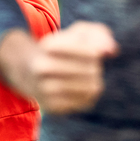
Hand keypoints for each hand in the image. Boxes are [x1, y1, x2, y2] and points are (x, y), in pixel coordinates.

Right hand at [0, 22, 117, 114]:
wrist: (27, 72)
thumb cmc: (58, 51)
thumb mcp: (73, 34)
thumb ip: (96, 33)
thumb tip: (112, 50)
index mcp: (49, 47)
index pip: (91, 52)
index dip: (96, 53)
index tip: (91, 53)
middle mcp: (43, 67)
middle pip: (92, 70)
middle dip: (95, 68)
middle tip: (91, 68)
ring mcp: (45, 88)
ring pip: (90, 88)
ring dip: (94, 83)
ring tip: (90, 80)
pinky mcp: (51, 106)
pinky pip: (84, 103)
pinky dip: (88, 96)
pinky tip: (81, 91)